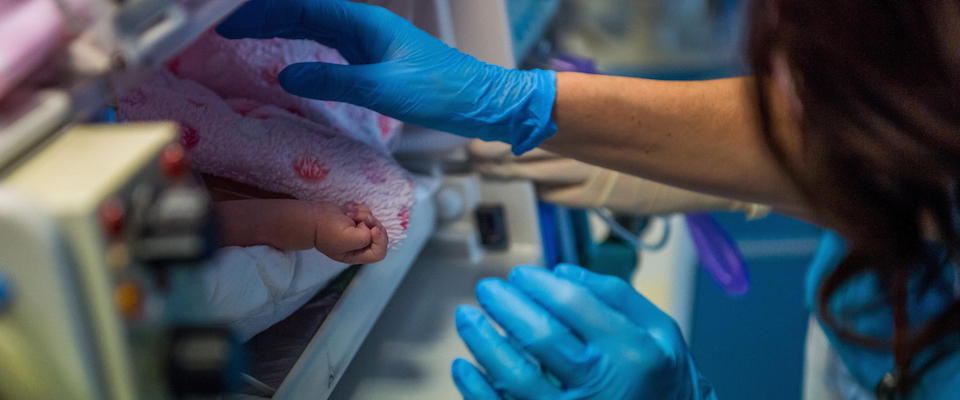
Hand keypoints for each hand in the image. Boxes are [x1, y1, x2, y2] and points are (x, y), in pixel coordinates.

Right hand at [217, 0, 557, 153]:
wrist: (483, 103)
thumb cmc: (442, 92)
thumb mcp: (384, 89)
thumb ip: (334, 80)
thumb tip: (286, 72)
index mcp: (366, 22)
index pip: (304, 7)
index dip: (263, 12)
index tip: (228, 21)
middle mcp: (366, 26)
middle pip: (305, 12)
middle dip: (264, 16)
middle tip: (223, 28)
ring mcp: (371, 43)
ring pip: (316, 27)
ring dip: (281, 29)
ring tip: (245, 36)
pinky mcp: (377, 61)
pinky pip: (330, 46)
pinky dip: (304, 46)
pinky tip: (290, 56)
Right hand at [313, 202, 387, 263]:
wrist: (312, 218)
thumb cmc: (328, 230)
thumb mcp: (348, 239)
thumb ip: (365, 238)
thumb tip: (371, 229)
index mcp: (357, 255)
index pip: (379, 253)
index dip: (380, 241)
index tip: (372, 229)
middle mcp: (359, 245)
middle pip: (379, 235)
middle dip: (371, 223)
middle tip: (359, 219)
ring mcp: (357, 232)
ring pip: (373, 221)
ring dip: (363, 214)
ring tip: (348, 213)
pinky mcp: (355, 220)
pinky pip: (366, 212)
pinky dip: (359, 208)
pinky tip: (347, 209)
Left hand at [453, 264, 715, 399]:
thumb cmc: (660, 379)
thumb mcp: (660, 331)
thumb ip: (616, 295)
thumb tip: (561, 272)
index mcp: (630, 352)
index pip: (573, 305)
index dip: (539, 283)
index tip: (519, 274)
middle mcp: (602, 385)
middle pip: (540, 337)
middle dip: (505, 305)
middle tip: (486, 288)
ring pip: (515, 377)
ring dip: (483, 342)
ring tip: (466, 317)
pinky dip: (477, 390)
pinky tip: (464, 366)